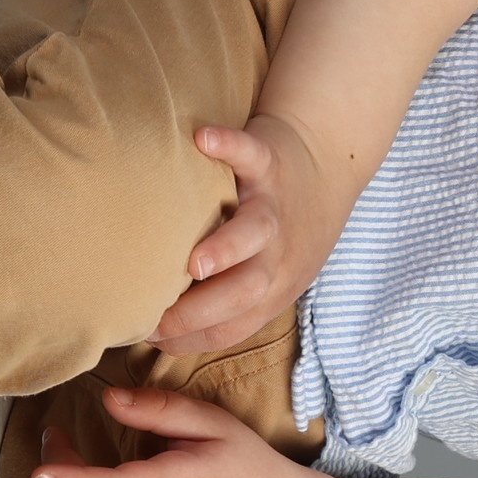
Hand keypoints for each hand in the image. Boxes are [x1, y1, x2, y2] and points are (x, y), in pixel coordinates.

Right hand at [153, 113, 343, 353]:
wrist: (327, 163)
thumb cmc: (284, 230)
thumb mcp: (271, 276)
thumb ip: (229, 300)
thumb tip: (160, 333)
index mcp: (273, 287)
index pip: (232, 326)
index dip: (191, 337)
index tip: (150, 336)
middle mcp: (277, 253)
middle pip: (247, 292)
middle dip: (203, 311)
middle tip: (157, 319)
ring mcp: (274, 207)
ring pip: (257, 233)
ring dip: (227, 250)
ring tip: (195, 264)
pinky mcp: (270, 163)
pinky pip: (250, 154)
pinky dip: (228, 145)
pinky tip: (201, 139)